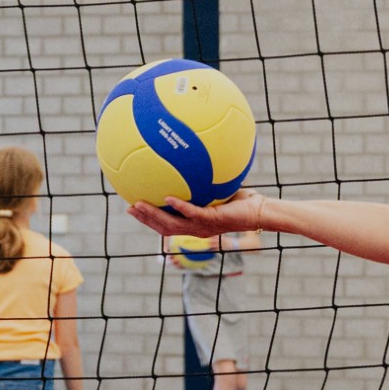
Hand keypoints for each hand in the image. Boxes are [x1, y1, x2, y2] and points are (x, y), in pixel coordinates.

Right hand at [129, 190, 265, 238]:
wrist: (259, 211)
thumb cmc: (242, 202)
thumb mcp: (218, 190)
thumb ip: (204, 181)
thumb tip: (194, 160)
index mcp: (194, 224)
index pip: (166, 226)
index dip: (149, 220)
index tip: (133, 208)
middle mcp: (196, 229)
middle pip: (163, 228)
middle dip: (145, 219)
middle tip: (129, 208)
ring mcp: (203, 226)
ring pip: (172, 225)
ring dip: (154, 215)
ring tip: (139, 205)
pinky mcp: (213, 220)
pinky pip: (192, 213)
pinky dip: (179, 206)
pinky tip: (168, 197)